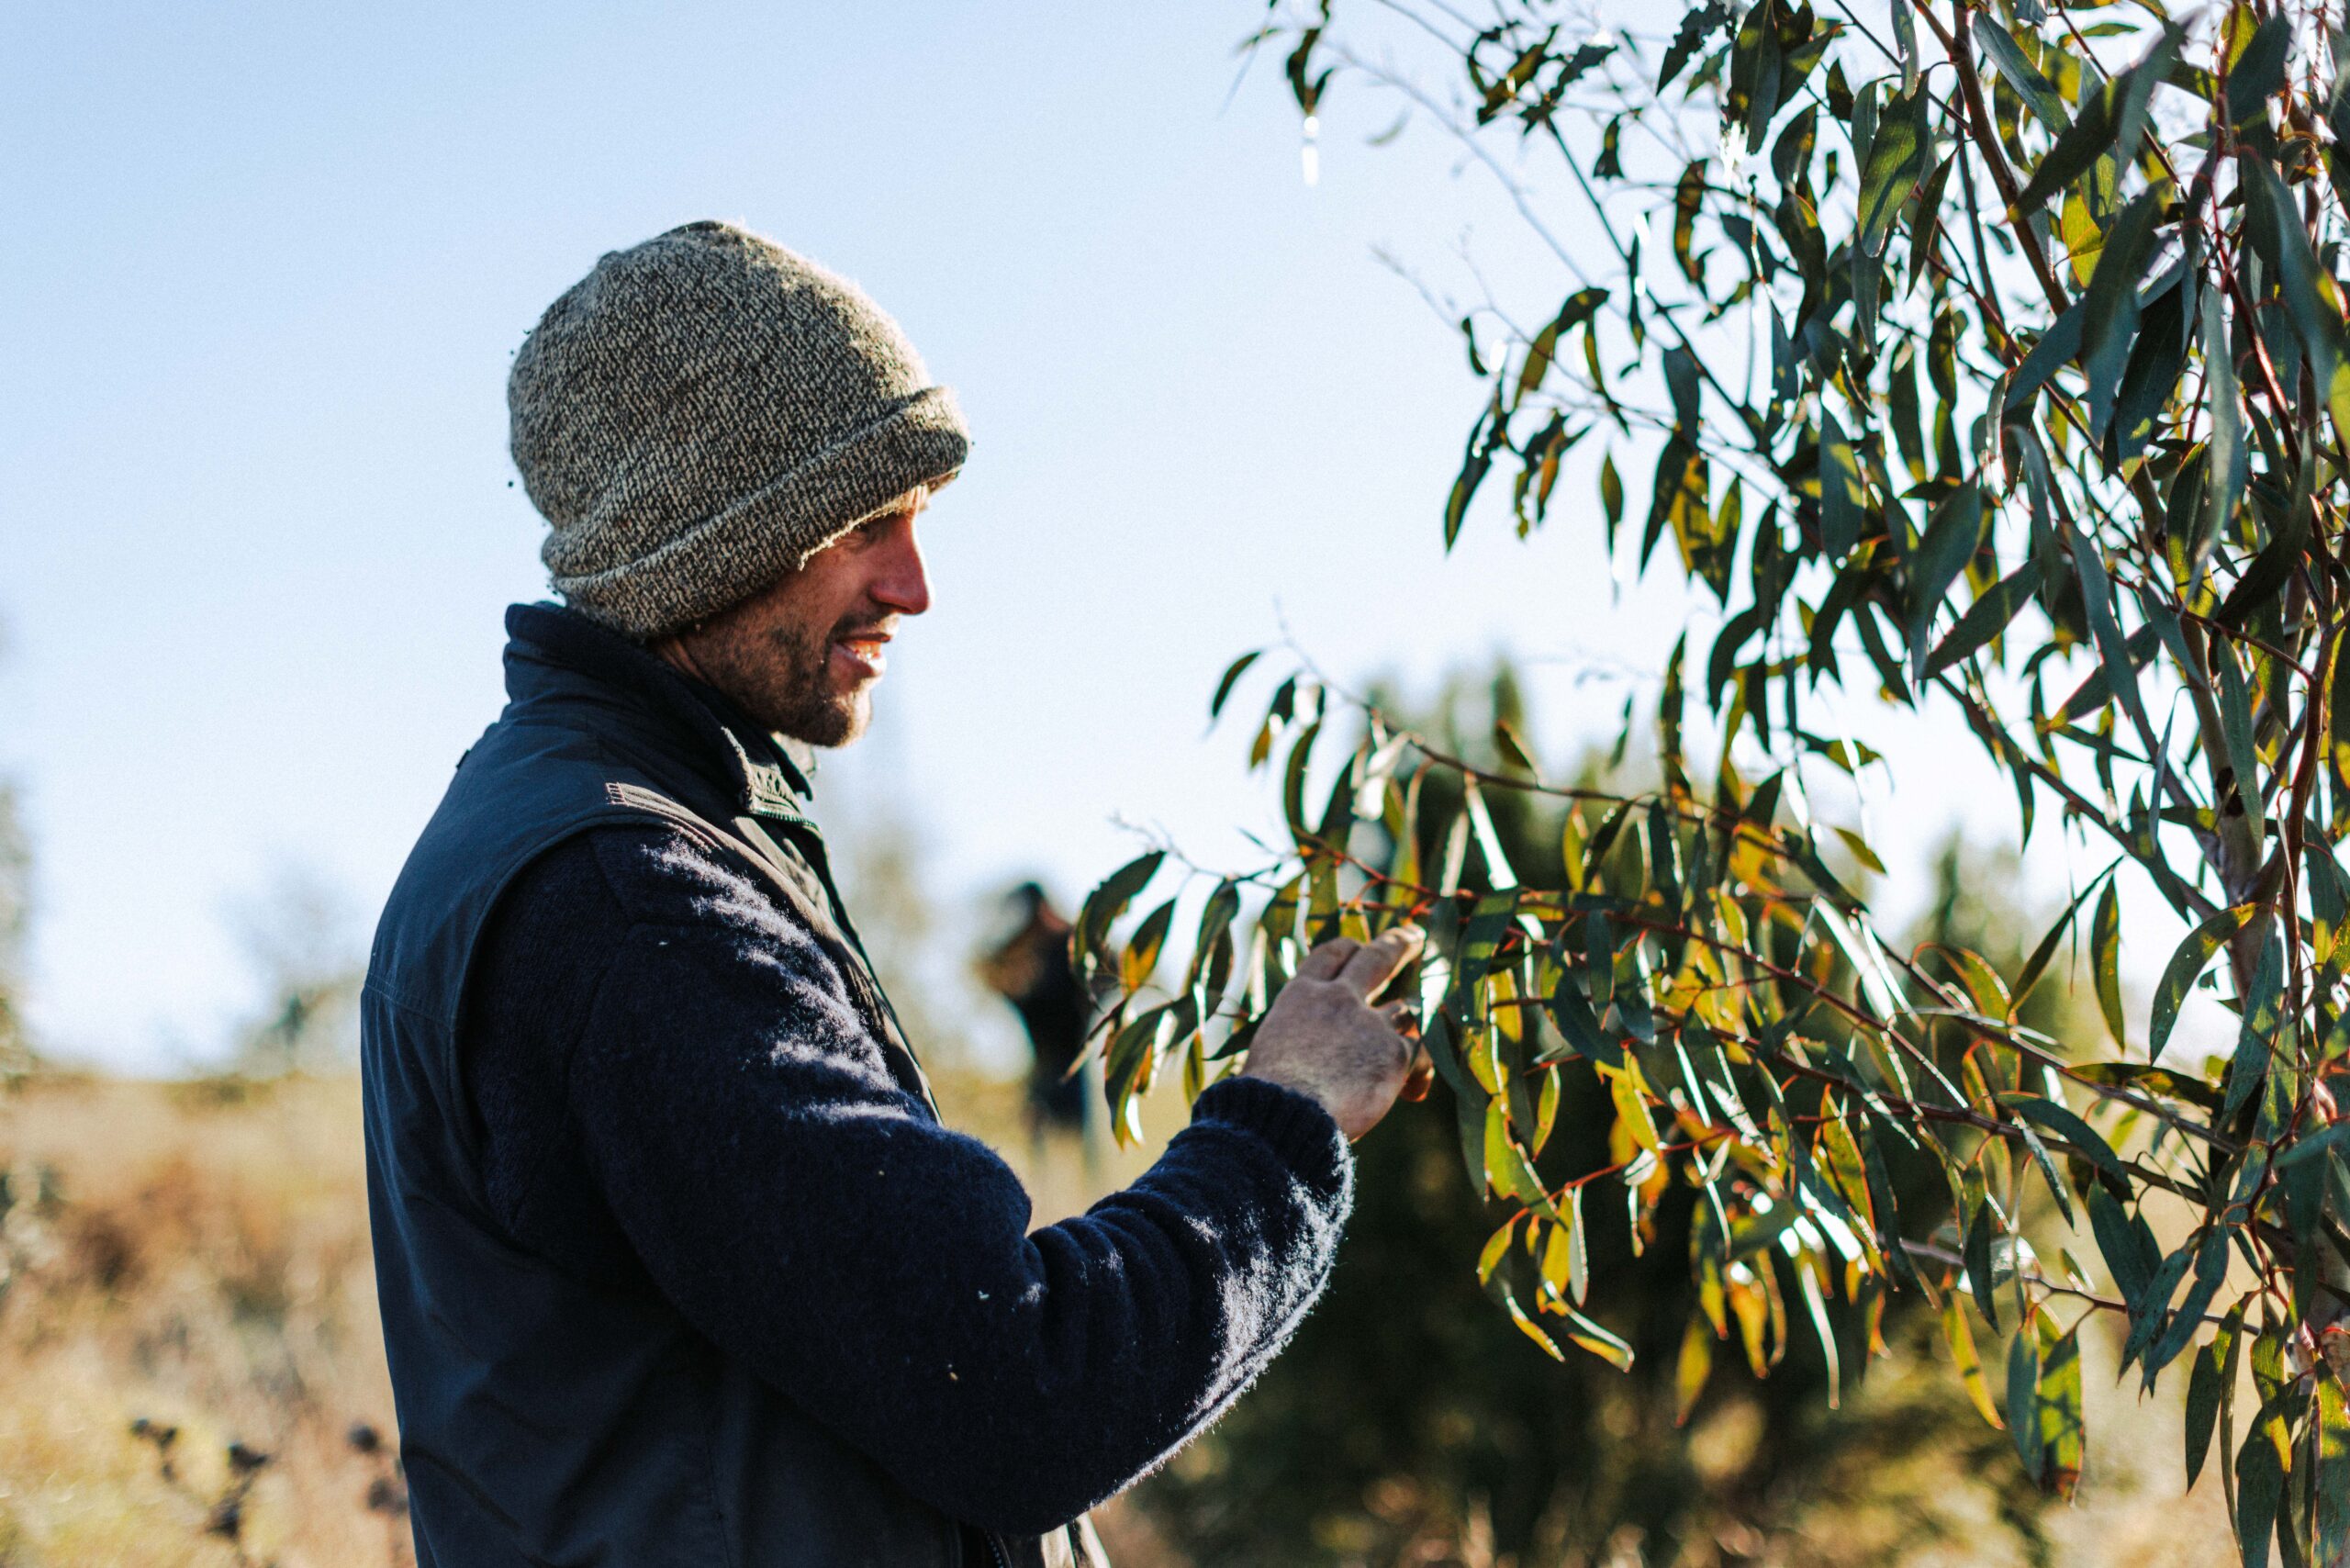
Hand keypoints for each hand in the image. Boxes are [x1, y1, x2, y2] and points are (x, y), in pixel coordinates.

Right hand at [1241, 924, 1429, 1139]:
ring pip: (1405, 1008)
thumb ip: (1295, 1043)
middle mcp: (1338, 999)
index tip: (1358, 946)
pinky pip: (1420, 1054)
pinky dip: (1419, 1073)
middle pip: (1376, 959)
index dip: (1347, 949)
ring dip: (1417, 1014)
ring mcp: (1370, 1024)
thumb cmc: (1266, 1096)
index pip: (1329, 956)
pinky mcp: (1395, 1053)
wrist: (1287, 1114)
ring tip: (1427, 1018)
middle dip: (1398, 944)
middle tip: (1414, 936)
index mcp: (1300, 996)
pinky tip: (1413, 1094)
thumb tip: (1300, 1062)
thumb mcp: (1270, 1053)